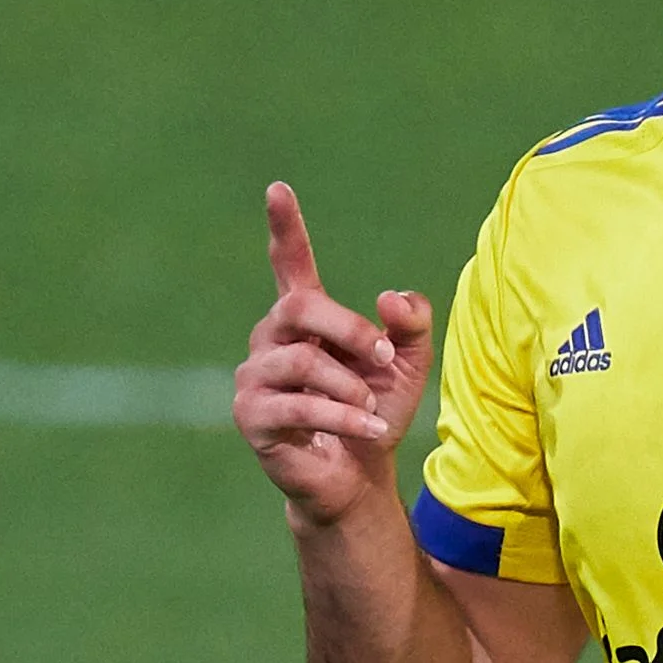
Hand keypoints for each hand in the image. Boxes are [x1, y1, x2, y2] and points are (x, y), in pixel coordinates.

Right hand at [232, 181, 435, 530]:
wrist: (359, 474)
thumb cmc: (376, 409)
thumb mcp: (408, 361)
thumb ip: (411, 323)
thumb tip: (389, 299)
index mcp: (306, 318)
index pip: (290, 264)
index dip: (284, 227)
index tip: (277, 189)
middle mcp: (271, 339)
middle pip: (300, 309)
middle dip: (348, 329)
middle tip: (382, 353)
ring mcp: (254, 378)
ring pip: (301, 362)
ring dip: (349, 385)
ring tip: (371, 405)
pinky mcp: (252, 417)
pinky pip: (300, 407)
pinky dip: (345, 418)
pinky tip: (372, 427)